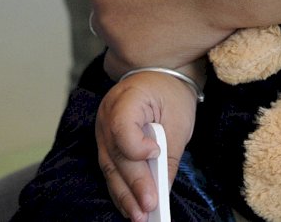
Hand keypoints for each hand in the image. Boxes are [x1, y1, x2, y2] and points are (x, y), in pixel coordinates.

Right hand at [96, 55, 200, 221]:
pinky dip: (121, 189)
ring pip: (110, 167)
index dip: (137, 146)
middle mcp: (107, 115)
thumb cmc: (170, 92)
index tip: (155, 153)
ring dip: (124, 194)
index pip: (122, 128)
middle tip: (148, 208)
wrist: (158, 73)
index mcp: (126, 98)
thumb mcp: (178, 118)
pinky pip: (111, 168)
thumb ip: (170, 152)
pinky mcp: (106, 142)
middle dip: (133, 185)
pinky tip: (130, 207)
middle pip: (117, 155)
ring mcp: (102, 129)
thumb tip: (164, 189)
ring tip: (139, 217)